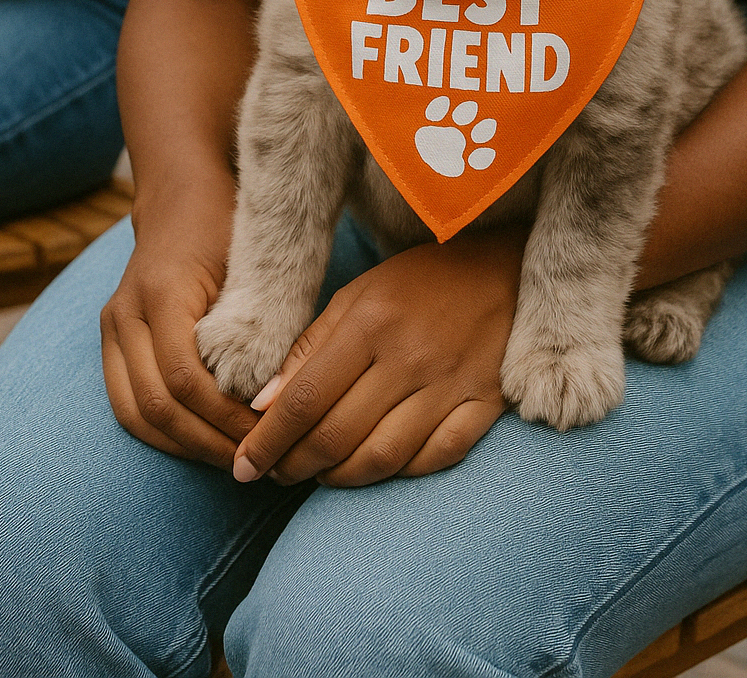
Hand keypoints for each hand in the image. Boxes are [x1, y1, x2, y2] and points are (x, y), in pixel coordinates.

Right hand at [101, 179, 259, 468]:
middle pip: (157, 405)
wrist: (181, 194)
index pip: (187, 379)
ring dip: (184, 446)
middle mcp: (126, 313)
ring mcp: (112, 328)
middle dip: (207, 442)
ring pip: (135, 415)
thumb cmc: (226, 225)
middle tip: (254, 458)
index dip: (226, 417)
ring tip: (231, 461)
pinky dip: (163, 433)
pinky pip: (127, 404)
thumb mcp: (249, 264)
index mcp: (162, 293)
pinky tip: (202, 443)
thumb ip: (255, 324)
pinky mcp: (111, 341)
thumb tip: (275, 396)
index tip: (268, 434)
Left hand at [231, 227, 525, 488]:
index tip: (244, 465)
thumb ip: (308, 348)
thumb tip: (261, 405)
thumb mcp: (357, 296)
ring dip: (340, 478)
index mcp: (371, 322)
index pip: (305, 398)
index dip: (267, 441)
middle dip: (295, 465)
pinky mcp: (486, 403)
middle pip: (338, 435)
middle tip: (276, 473)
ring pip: (383, 457)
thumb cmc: (419, 282)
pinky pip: (435, 458)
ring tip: (320, 474)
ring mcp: (452, 383)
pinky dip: (400, 474)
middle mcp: (411, 356)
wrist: (502, 268)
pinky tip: (377, 468)